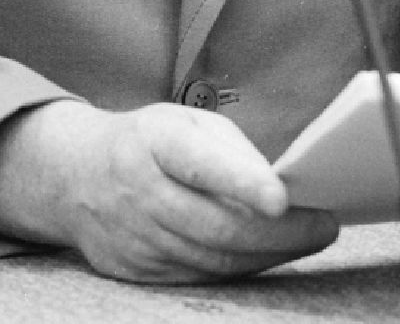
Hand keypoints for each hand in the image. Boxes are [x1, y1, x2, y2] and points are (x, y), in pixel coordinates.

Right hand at [0, 99, 338, 282]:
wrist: (74, 177)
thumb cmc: (147, 141)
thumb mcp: (184, 121)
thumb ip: (230, 150)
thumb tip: (282, 183)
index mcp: (153, 143)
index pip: (200, 164)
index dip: (242, 182)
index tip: (282, 197)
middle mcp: (140, 194)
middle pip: (216, 227)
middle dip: (279, 233)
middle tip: (325, 226)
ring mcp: (136, 240)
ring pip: (214, 261)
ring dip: (268, 254)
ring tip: (309, 238)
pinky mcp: (137, 273)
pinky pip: (201, 278)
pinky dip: (241, 268)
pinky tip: (267, 253)